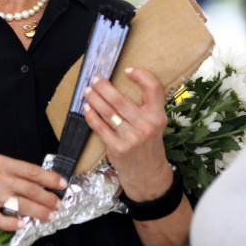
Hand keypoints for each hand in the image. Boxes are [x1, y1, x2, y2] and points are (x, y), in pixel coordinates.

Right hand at [0, 154, 66, 231]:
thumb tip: (33, 179)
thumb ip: (8, 171)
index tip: (61, 183)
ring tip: (47, 216)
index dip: (49, 178)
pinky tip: (22, 225)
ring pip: (20, 204)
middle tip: (58, 204)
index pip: (30, 170)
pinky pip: (2, 219)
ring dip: (37, 212)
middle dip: (48, 198)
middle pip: (30, 188)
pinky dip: (14, 223)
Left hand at [82, 68, 172, 201]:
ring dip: (94, 98)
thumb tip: (119, 87)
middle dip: (103, 86)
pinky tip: (87, 108)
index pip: (154, 89)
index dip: (142, 76)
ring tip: (88, 91)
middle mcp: (146, 126)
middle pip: (120, 99)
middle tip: (96, 79)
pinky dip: (91, 115)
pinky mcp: (117, 148)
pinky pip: (99, 127)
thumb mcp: (155, 126)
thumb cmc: (149, 146)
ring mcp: (131, 138)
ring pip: (107, 111)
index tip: (128, 70)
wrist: (148, 175)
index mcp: (158, 117)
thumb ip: (145, 108)